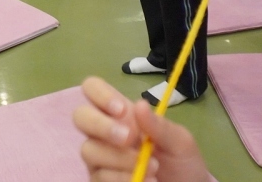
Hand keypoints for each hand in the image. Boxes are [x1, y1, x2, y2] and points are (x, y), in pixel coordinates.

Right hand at [74, 77, 209, 181]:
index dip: (100, 94)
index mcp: (122, 115)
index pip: (93, 89)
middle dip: (102, 126)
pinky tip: (142, 181)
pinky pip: (98, 177)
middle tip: (129, 139)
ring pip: (89, 150)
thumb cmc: (181, 162)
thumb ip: (160, 125)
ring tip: (152, 169)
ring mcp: (100, 158)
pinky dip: (121, 179)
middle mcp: (104, 133)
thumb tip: (139, 104)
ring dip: (120, 160)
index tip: (121, 110)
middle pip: (80, 116)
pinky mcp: (99, 180)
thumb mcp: (180, 142)